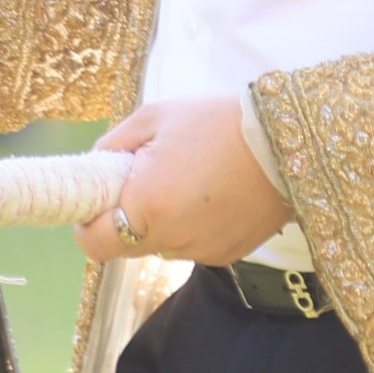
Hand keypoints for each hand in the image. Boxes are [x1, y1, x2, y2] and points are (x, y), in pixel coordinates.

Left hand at [76, 95, 286, 267]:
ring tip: (188, 182)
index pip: (94, 244)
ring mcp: (201, 251)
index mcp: (145, 205)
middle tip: (146, 181)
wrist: (286, 141)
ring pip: (160, 246)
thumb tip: (95, 167)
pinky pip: (192, 246)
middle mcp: (171, 238)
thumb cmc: (216, 122)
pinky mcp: (227, 255)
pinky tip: (213, 195)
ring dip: (161, 223)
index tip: (96, 202)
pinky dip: (191, 227)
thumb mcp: (155, 117)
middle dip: (125, 218)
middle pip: (126, 246)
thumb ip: (112, 145)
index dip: (87, 224)